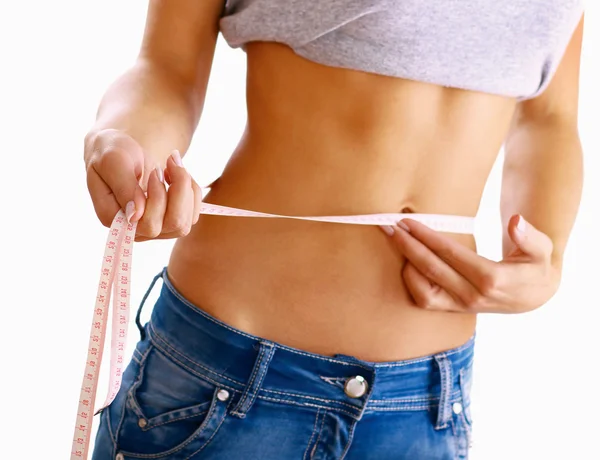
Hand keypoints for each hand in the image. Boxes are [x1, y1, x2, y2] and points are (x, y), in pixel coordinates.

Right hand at [85, 129, 201, 240]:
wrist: (121, 151)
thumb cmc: (111, 152)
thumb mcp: (113, 161)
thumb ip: (123, 187)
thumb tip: (135, 216)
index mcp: (114, 219)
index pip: (149, 224)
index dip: (159, 198)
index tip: (154, 172)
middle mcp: (135, 230)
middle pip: (174, 224)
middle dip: (178, 190)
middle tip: (165, 167)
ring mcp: (154, 228)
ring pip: (186, 222)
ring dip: (185, 189)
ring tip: (171, 167)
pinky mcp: (169, 221)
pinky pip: (192, 214)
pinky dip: (191, 190)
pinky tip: (176, 175)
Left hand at [380, 214, 560, 313]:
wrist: (534, 297)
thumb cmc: (534, 267)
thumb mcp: (541, 250)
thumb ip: (530, 236)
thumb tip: (517, 221)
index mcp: (493, 279)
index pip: (451, 254)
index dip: (428, 237)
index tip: (409, 221)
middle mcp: (473, 296)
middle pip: (432, 270)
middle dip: (408, 246)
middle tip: (391, 226)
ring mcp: (461, 306)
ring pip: (423, 291)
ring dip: (405, 265)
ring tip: (394, 240)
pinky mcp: (453, 309)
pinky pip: (425, 299)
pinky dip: (411, 282)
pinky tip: (405, 260)